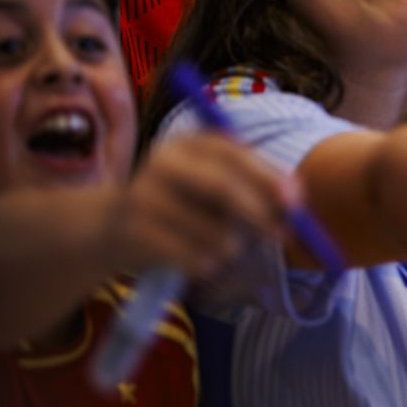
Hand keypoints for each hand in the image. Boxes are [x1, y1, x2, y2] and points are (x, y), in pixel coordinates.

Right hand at [105, 132, 297, 278]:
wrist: (109, 227)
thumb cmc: (180, 204)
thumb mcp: (212, 182)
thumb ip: (253, 183)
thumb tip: (296, 196)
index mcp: (189, 142)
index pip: (234, 154)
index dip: (268, 177)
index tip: (296, 201)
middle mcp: (164, 161)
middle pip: (222, 187)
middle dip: (260, 213)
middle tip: (285, 235)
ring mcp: (143, 195)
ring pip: (210, 228)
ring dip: (232, 245)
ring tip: (229, 249)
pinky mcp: (132, 232)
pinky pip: (189, 255)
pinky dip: (207, 264)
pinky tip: (204, 263)